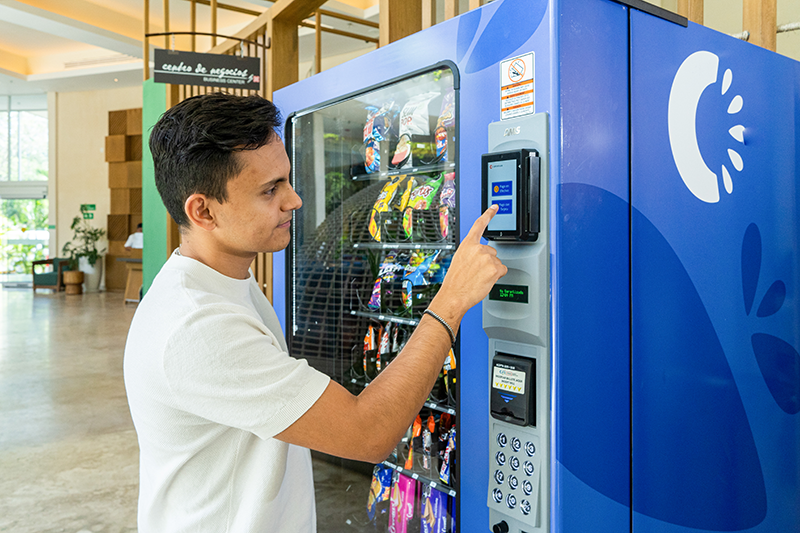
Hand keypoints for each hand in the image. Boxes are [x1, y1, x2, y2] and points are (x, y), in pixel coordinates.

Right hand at [430, 205, 507, 321]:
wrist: (454, 295)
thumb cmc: (455, 282)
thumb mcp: (459, 260)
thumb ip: (471, 253)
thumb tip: (481, 257)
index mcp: (467, 244)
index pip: (479, 225)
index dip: (489, 214)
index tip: (495, 207)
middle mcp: (478, 248)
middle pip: (492, 252)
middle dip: (487, 262)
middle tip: (476, 272)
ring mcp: (487, 258)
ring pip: (497, 263)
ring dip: (491, 270)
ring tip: (478, 278)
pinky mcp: (495, 269)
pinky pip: (502, 271)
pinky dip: (496, 277)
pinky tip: (485, 281)